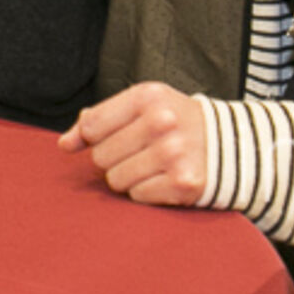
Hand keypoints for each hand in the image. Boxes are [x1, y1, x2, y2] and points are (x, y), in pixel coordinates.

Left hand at [57, 81, 206, 205]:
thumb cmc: (173, 121)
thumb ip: (98, 120)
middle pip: (101, 157)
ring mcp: (174, 154)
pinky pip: (138, 196)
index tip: (110, 137)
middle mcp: (161, 122)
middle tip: (138, 151)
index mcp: (147, 96)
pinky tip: (164, 178)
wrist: (228, 142)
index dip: (93, 138)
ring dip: (129, 177)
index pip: (92, 126)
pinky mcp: (184, 183)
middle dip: (114, 158)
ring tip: (151, 164)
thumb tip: (64, 145)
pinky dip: (146, 191)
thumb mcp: (139, 106)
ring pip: (116, 180)